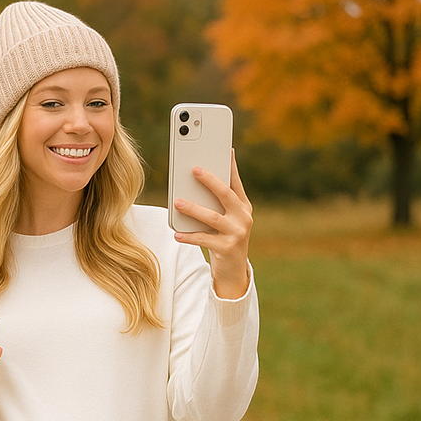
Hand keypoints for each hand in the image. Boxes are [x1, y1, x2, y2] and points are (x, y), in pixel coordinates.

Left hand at [173, 150, 252, 298]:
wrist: (233, 271)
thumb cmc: (224, 239)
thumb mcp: (225, 219)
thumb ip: (216, 203)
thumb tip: (197, 182)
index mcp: (243, 206)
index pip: (236, 182)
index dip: (230, 165)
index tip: (225, 149)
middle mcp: (243, 218)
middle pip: (225, 195)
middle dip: (210, 181)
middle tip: (194, 169)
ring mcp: (237, 233)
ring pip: (212, 217)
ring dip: (193, 209)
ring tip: (178, 202)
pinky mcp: (227, 249)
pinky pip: (204, 239)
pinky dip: (189, 236)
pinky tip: (176, 234)